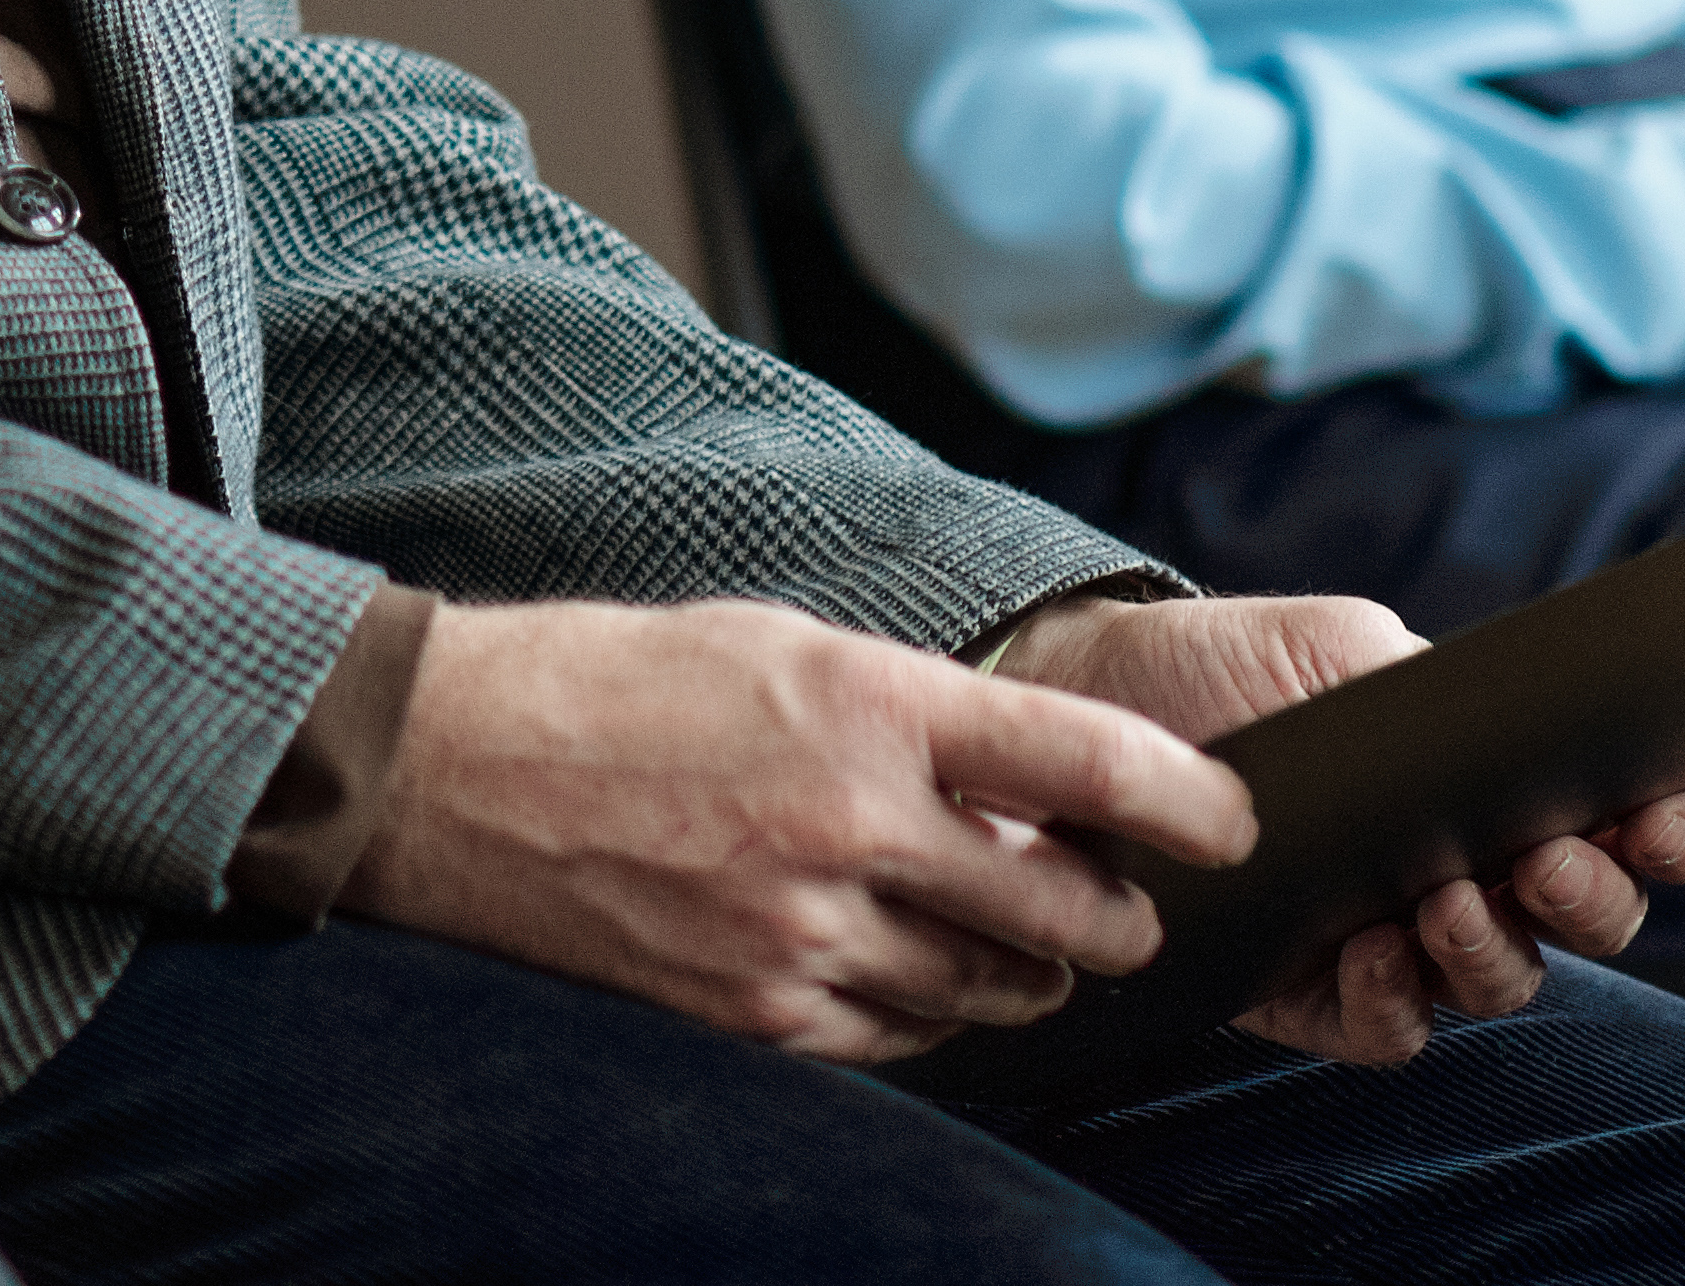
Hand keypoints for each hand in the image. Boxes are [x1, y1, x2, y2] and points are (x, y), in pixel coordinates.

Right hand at [343, 592, 1254, 1061]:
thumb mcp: (781, 646)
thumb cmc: (613, 681)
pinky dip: (928, 1013)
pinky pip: (898, 1039)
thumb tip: (1026, 788)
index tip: (1234, 822)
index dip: (1187, 800)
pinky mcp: (753, 1011)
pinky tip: (912, 975)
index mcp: (865, 704)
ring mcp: (800, 932)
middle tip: (1128, 907)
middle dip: (1118, 916)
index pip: (1085, 761)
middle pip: (1062, 906)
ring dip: (1024, 971)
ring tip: (1017, 942)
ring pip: (988, 989)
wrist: (450, 766)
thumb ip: (910, 715)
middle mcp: (848, 825)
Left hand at [996, 593, 1684, 1065]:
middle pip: (1591, 916)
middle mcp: (1472, 870)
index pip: (1627, 819)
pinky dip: (1395, 1001)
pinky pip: (1392, 1028)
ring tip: (1445, 902)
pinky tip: (1367, 953)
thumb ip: (1446, 686)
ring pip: (1499, 981)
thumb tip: (1527, 738)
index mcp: (1502, 781)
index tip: (1668, 811)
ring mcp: (1400, 940)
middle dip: (1598, 895)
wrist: (1093, 706)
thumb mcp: (1345, 648)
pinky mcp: (1317, 996)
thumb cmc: (1231, 666)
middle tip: (1553, 860)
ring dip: (1495, 949)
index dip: (1673, 826)